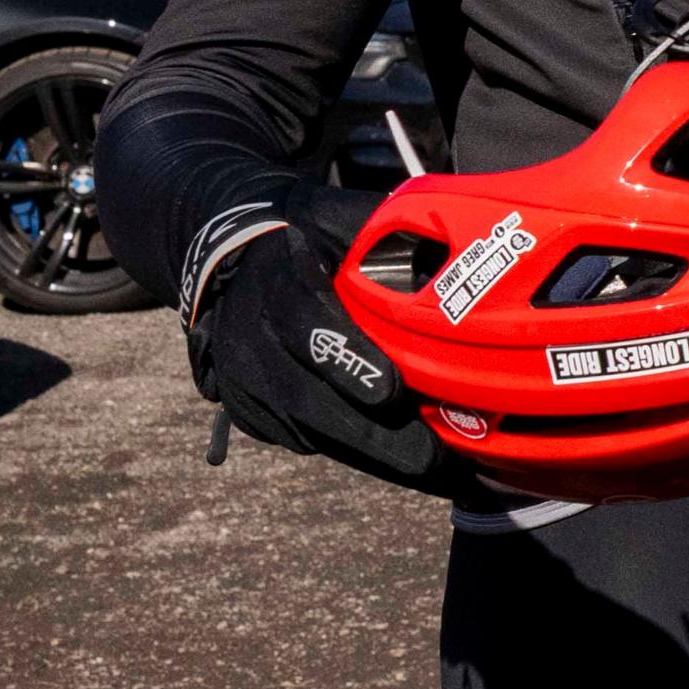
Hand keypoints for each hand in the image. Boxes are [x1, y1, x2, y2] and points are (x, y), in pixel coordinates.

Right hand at [191, 186, 450, 488]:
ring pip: (313, 433)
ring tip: (443, 473)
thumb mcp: (335, 215)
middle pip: (313, 403)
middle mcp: (253, 343)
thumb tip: (461, 237)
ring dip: (376, 457)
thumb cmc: (304, 234)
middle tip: (442, 465)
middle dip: (380, 440)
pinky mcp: (249, 413)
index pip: (309, 330)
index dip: (349, 364)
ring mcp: (246, 385)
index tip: (392, 394)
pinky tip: (404, 459)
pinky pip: (306, 440)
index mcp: (279, 287)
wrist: (227, 258)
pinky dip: (356, 452)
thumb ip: (384, 228)